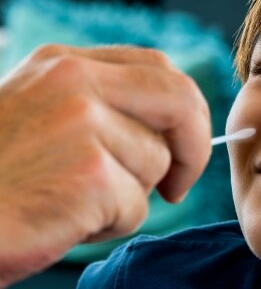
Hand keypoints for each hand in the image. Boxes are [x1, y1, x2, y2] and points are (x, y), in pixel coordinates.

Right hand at [0, 44, 211, 288]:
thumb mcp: (38, 115)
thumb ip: (99, 106)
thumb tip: (168, 129)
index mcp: (64, 63)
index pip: (158, 69)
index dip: (184, 109)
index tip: (180, 144)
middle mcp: (74, 81)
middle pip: (180, 101)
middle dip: (193, 146)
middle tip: (178, 184)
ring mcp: (81, 123)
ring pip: (156, 164)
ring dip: (129, 195)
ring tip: (71, 202)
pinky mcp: (88, 173)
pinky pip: (136, 207)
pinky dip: (109, 225)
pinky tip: (61, 221)